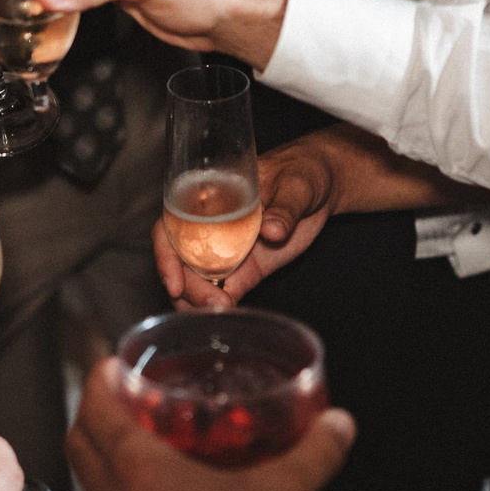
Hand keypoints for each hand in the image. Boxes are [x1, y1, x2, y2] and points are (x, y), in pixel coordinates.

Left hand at [67, 357, 353, 490]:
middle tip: (123, 403)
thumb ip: (314, 452)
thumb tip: (338, 425)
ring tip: (146, 459)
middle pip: (80, 444)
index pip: (94, 407)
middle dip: (94, 417)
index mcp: (138, 470)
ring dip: (107, 468)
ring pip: (92, 490)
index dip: (98, 379)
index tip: (111, 365)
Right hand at [154, 134, 339, 309]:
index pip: (170, 227)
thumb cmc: (301, 173)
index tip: (175, 284)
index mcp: (208, 199)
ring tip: (221, 315)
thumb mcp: (295, 185)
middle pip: (180, 262)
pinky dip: (223, 307)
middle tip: (215, 306)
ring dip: (200, 303)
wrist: (323, 189)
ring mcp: (226, 251)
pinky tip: (231, 317)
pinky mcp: (246, 269)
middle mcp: (209, 227)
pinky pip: (225, 292)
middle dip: (189, 289)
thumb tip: (272, 231)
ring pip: (197, 281)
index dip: (166, 255)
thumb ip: (284, 208)